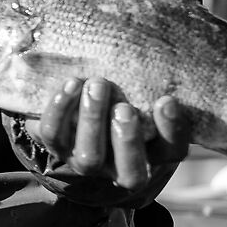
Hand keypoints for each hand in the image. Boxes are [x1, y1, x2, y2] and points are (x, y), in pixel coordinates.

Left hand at [36, 77, 187, 197]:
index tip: (167, 100)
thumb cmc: (121, 101)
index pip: (172, 152)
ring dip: (93, 121)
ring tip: (97, 86)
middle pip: (130, 173)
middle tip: (124, 107)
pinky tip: (72, 84)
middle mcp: (119, 168)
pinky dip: (60, 110)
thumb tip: (172, 53)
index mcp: (152, 155)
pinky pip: (53, 135)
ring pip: (89, 157)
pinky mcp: (57, 147)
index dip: (172, 131)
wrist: (76, 117)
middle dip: (128, 139)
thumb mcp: (143, 97)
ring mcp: (86, 162)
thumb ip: (153, 88)